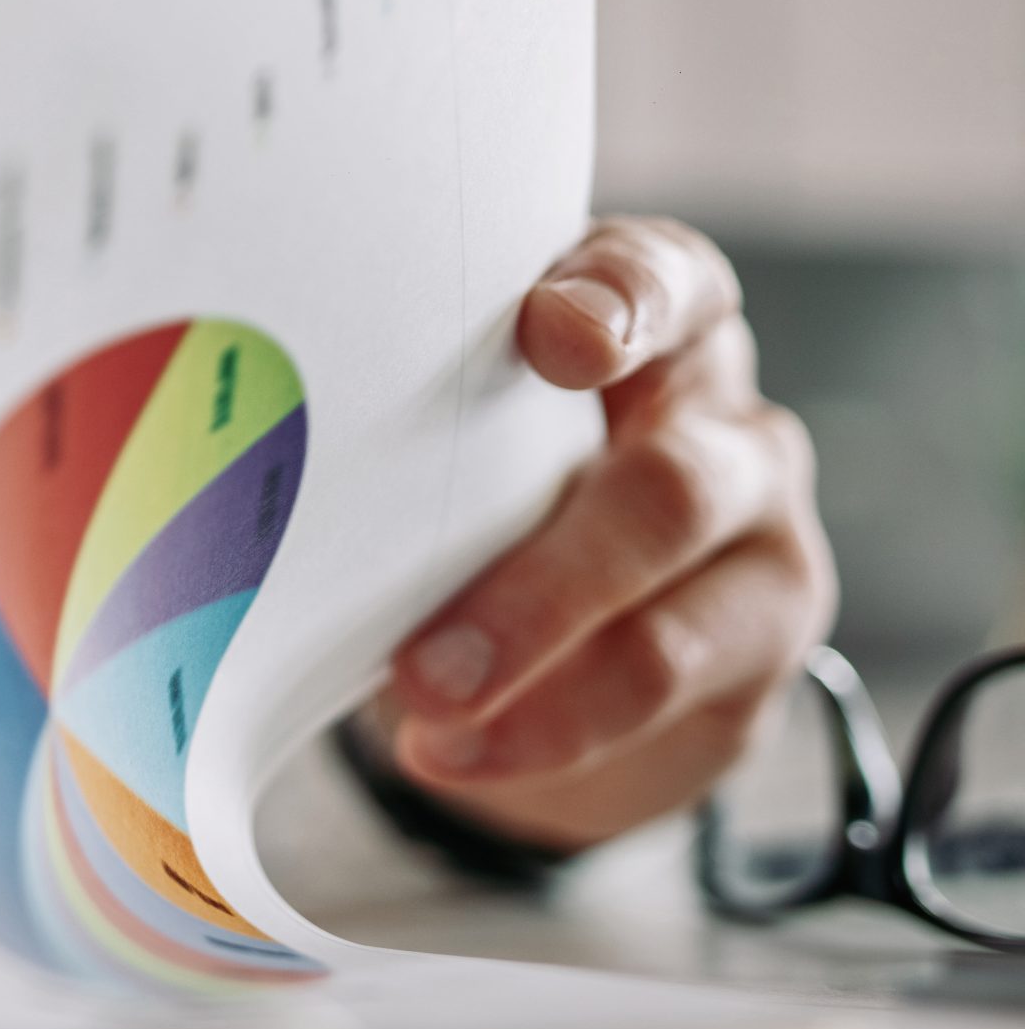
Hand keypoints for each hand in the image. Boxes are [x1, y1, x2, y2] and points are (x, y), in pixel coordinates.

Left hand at [383, 217, 833, 850]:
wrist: (547, 631)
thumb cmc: (474, 476)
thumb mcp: (446, 420)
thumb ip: (409, 402)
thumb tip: (266, 430)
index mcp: (648, 320)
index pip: (666, 279)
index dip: (621, 301)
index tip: (551, 337)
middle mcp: (721, 413)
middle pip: (669, 480)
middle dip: (547, 576)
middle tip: (430, 652)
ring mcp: (757, 525)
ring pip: (674, 600)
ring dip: (539, 660)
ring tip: (426, 707)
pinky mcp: (762, 635)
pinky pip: (673, 686)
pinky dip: (551, 726)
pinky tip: (460, 750)